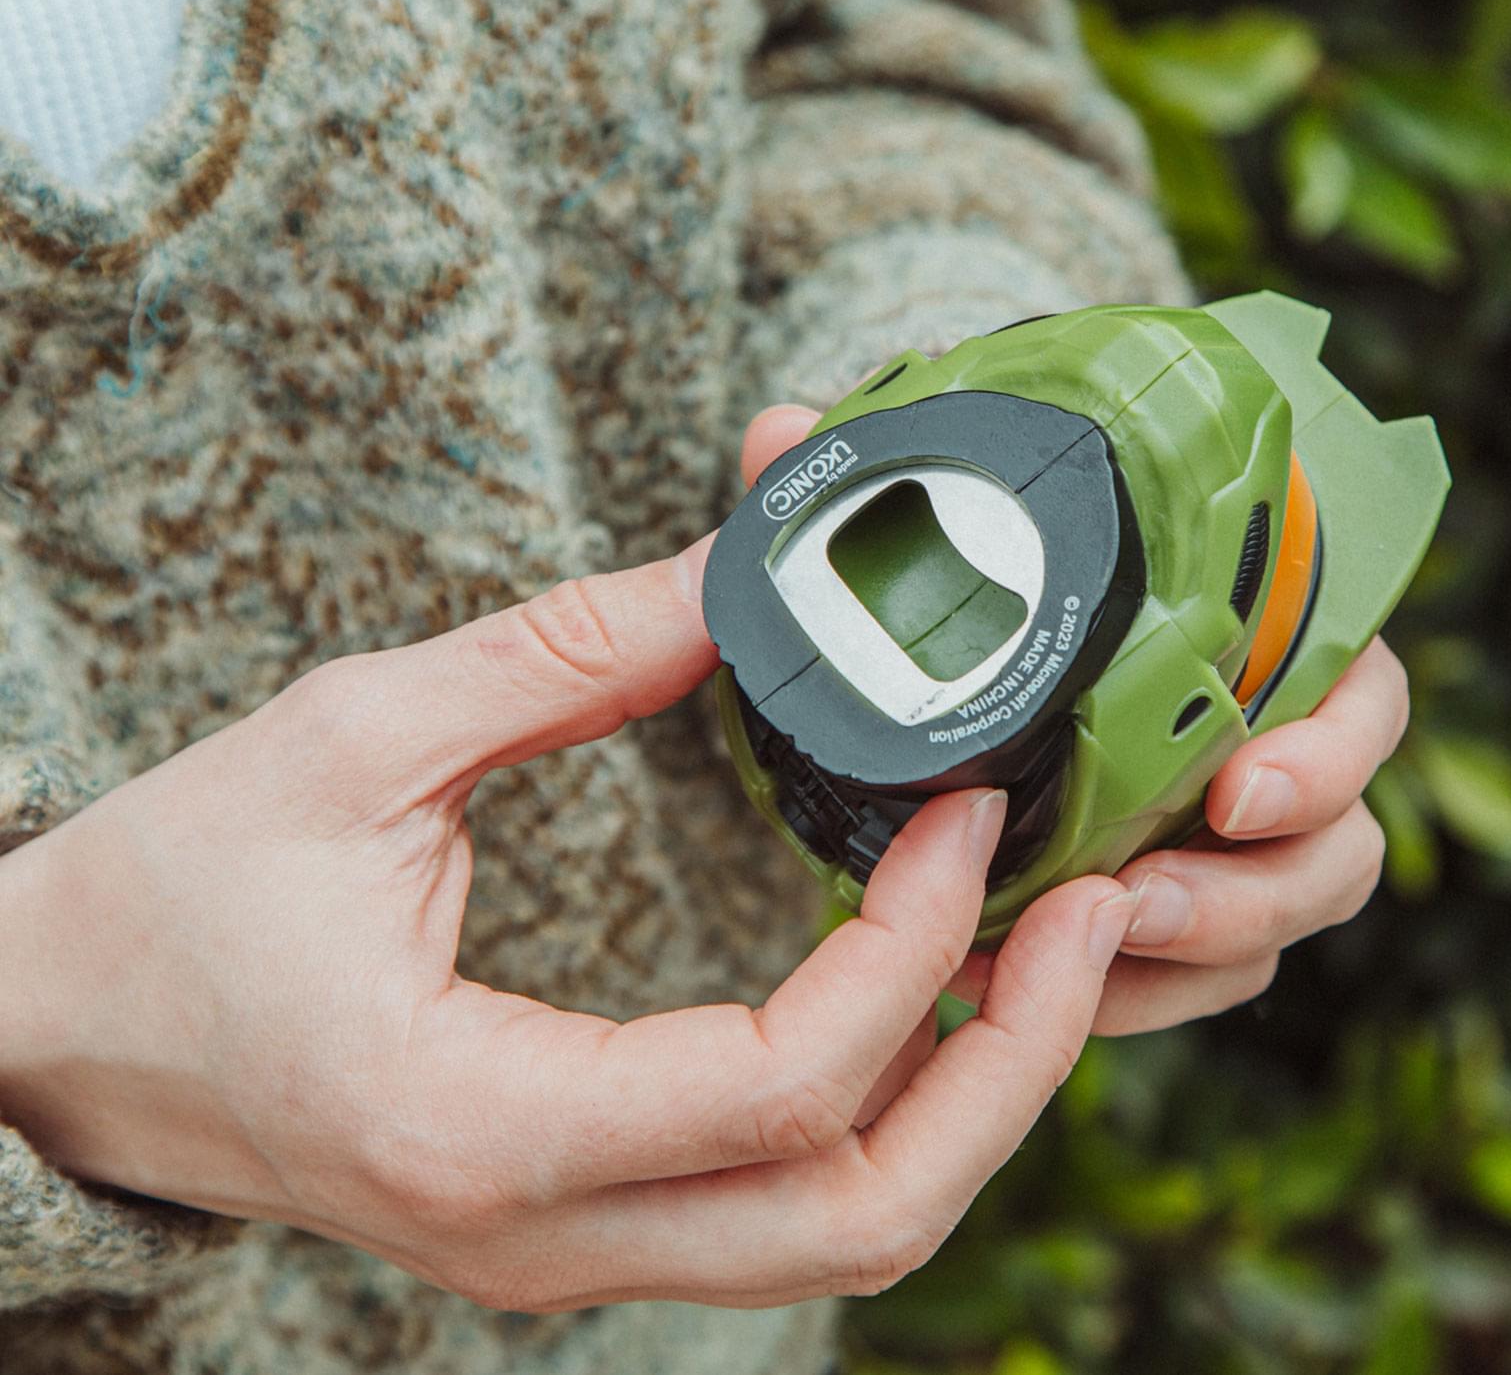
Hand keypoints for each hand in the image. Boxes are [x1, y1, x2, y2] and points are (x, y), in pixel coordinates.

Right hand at [0, 416, 1140, 1312]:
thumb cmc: (169, 892)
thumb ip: (561, 656)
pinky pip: (788, 1207)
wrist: (52, 1033)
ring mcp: (566, 1251)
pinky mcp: (582, 1221)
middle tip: (1094, 909)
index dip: (913, 950)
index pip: (775, 1090)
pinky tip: (939, 987)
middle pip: (861, 1221)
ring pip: (845, 1241)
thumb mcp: (353, 737)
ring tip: (1050, 943)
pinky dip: (896, 1109)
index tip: (973, 810)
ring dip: (977, 1098)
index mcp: (474, 1124)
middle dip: (1012, 1067)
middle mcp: (536, 1233)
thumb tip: (746, 572)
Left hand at [743, 402, 1402, 1039]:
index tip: (1238, 790)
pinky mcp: (1179, 907)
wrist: (968, 644)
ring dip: (1191, 954)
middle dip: (1257, 890)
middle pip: (1336, 839)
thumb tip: (779, 434)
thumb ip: (878, 480)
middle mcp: (1271, 738)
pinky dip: (1132, 997)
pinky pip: (1195, 979)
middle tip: (1137, 901)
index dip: (1330, 750)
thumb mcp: (945, 516)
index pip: (1361, 691)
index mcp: (1261, 631)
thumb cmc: (998, 567)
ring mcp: (1229, 835)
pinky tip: (1029, 991)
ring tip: (1077, 962)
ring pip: (1274, 923)